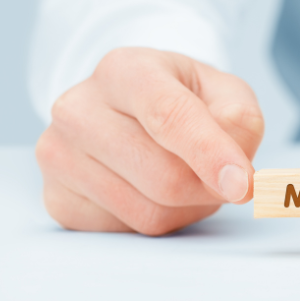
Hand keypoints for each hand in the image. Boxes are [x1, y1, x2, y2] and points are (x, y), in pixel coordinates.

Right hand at [34, 47, 263, 234]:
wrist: (122, 112)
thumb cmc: (178, 102)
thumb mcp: (221, 92)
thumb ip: (240, 122)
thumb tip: (233, 173)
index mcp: (123, 70)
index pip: (168, 115)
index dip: (209, 153)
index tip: (242, 184)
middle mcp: (78, 109)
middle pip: (163, 177)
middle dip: (207, 188)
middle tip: (223, 178)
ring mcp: (58, 155)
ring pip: (147, 212)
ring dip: (184, 208)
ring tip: (181, 177)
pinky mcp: (57, 198)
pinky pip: (126, 231)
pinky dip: (155, 220)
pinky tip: (148, 192)